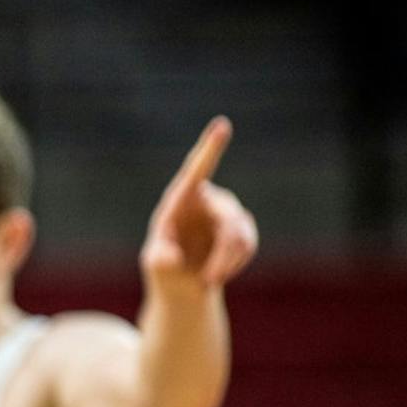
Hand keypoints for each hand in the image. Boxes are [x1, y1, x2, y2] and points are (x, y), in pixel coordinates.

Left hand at [141, 117, 257, 287]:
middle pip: (228, 221)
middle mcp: (206, 198)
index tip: (222, 124)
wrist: (182, 282)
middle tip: (207, 280)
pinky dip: (235, 264)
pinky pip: (249, 244)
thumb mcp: (156, 266)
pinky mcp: (242, 225)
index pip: (196, 170)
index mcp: (180, 199)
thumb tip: (172, 257)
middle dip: (222, 255)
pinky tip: (220, 273)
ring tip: (207, 280)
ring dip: (227, 263)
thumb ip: (160, 260)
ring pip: (241, 235)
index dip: (210, 148)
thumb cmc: (164, 267)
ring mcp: (227, 211)